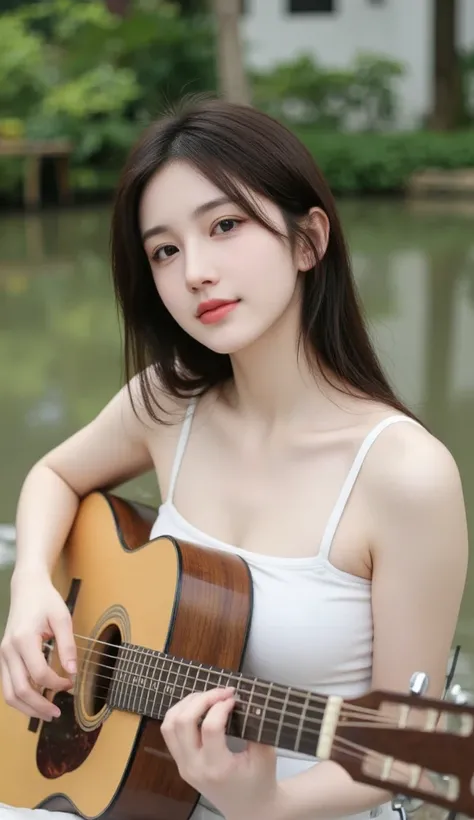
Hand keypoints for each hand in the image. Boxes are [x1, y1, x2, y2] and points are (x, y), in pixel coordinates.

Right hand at [0, 570, 75, 720]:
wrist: (27, 588)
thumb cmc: (46, 601)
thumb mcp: (62, 618)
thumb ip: (67, 645)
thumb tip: (72, 672)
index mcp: (23, 640)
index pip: (39, 674)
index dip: (56, 684)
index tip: (71, 683)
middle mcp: (8, 650)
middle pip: (19, 690)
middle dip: (39, 706)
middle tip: (57, 713)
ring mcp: (2, 655)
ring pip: (8, 693)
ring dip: (27, 708)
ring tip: (47, 713)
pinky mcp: (3, 657)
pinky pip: (7, 685)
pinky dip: (20, 698)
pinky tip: (37, 700)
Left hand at [160, 686, 279, 819]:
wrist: (249, 810)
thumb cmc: (261, 782)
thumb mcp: (266, 756)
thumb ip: (256, 727)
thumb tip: (248, 700)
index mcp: (218, 768)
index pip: (210, 727)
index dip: (221, 705)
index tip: (235, 698)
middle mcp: (194, 767)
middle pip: (183, 722)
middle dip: (202, 698)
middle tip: (222, 692)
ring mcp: (183, 766)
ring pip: (170, 725)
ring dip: (187, 704)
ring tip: (208, 696)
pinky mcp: (180, 763)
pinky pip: (170, 732)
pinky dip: (180, 713)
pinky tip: (198, 708)